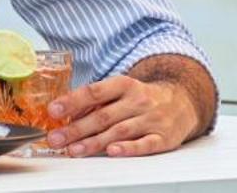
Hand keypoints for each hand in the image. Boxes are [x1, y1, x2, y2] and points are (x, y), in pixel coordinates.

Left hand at [43, 74, 200, 157]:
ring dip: (94, 142)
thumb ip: (96, 101)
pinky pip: (145, 144)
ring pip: (119, 131)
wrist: (182, 101)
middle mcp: (138, 100)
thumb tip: (66, 113)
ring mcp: (151, 119)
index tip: (53, 110)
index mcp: (124, 85)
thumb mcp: (120, 91)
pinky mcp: (163, 138)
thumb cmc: (142, 98)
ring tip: (74, 150)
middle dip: (76, 129)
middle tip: (56, 138)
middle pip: (103, 115)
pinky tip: (112, 152)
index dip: (72, 101)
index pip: (94, 91)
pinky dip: (128, 148)